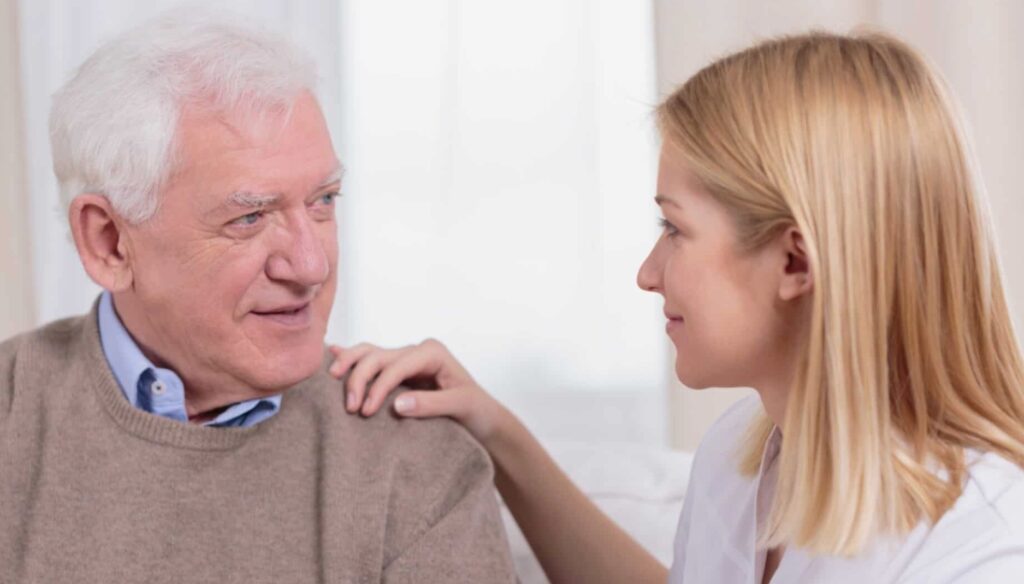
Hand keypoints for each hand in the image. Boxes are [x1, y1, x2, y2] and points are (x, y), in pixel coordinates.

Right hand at [328, 339, 506, 443]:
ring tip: (332, 380)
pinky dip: (351, 358)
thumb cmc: (476, 410)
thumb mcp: (460, 406)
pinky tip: (332, 353)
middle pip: (377, 356)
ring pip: (369, 354)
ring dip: (350, 366)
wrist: (483, 417)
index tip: (367, 411)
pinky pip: (371, 360)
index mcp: (432, 352)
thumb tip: (397, 404)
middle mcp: (417, 351)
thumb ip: (431, 405)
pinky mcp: (399, 372)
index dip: (378, 386)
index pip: (396, 365)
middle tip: (350, 408)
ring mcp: (406, 360)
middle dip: (359, 378)